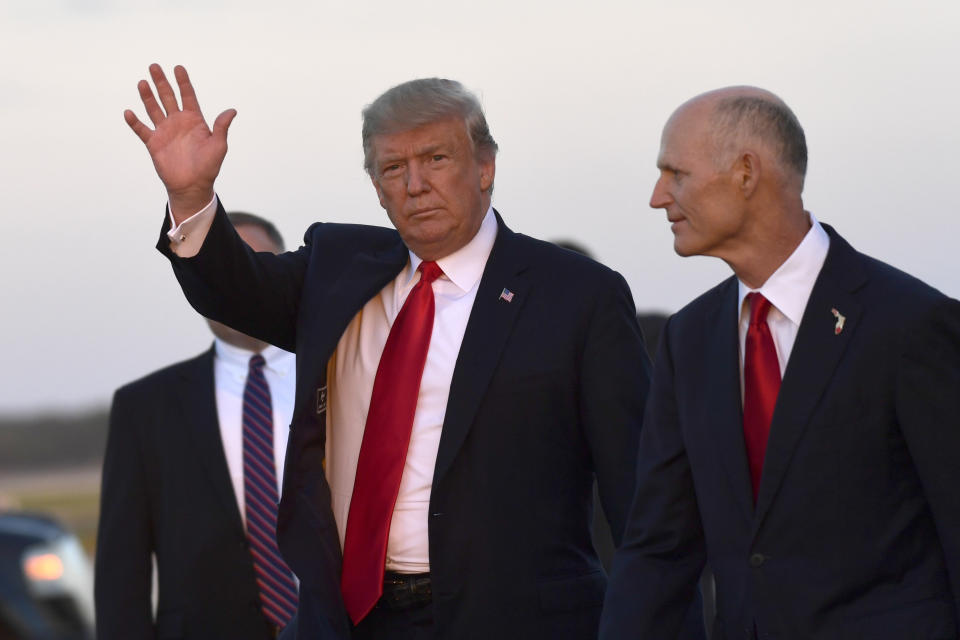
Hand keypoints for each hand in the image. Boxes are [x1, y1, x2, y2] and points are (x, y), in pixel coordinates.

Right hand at [125, 64, 236, 221]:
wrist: (193, 186)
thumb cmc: (209, 166)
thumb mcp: (219, 146)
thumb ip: (222, 127)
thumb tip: (232, 110)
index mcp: (194, 120)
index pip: (188, 96)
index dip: (183, 82)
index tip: (178, 67)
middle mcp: (178, 122)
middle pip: (168, 97)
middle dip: (161, 82)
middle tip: (154, 66)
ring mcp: (165, 131)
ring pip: (153, 109)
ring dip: (147, 96)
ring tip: (142, 82)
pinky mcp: (154, 143)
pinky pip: (142, 130)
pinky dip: (135, 122)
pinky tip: (129, 112)